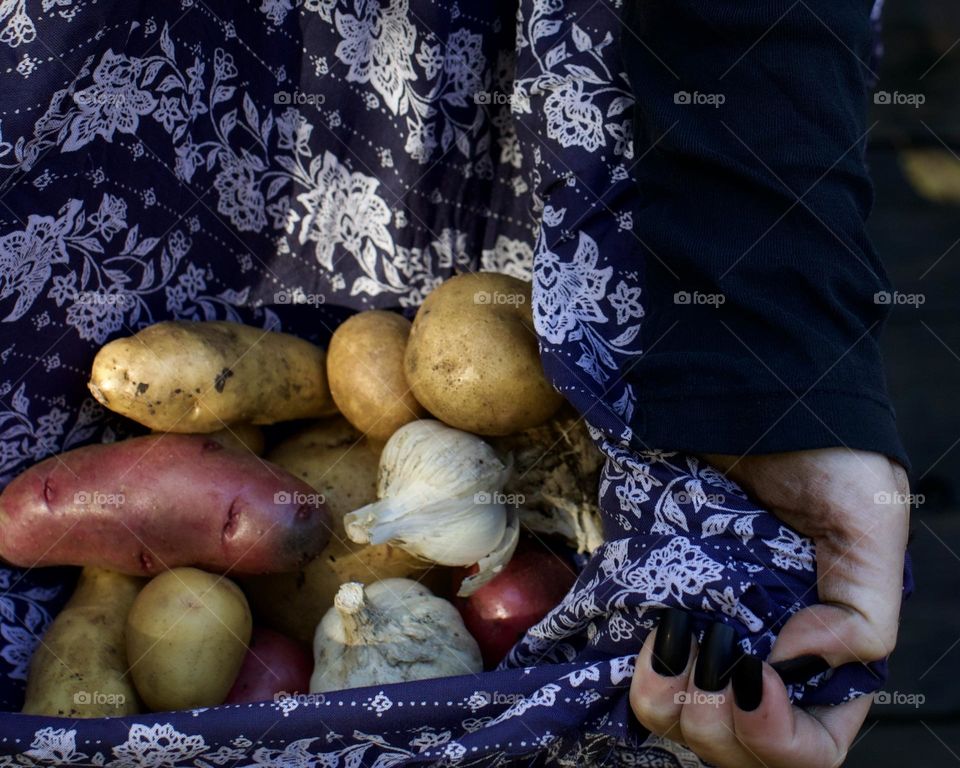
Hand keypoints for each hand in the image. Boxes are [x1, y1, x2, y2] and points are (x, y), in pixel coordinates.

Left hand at [629, 448, 909, 766]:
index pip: (814, 742)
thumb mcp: (868, 520)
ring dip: (671, 706)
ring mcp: (709, 638)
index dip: (781, 737)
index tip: (749, 679)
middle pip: (741, 747)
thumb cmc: (818, 451)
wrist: (746, 400)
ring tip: (665, 651)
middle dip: (718, 727)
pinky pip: (646, 675)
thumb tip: (799, 663)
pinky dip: (641, 675)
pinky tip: (648, 642)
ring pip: (686, 723)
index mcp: (826, 650)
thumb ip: (861, 609)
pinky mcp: (663, 609)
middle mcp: (767, 655)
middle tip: (703, 667)